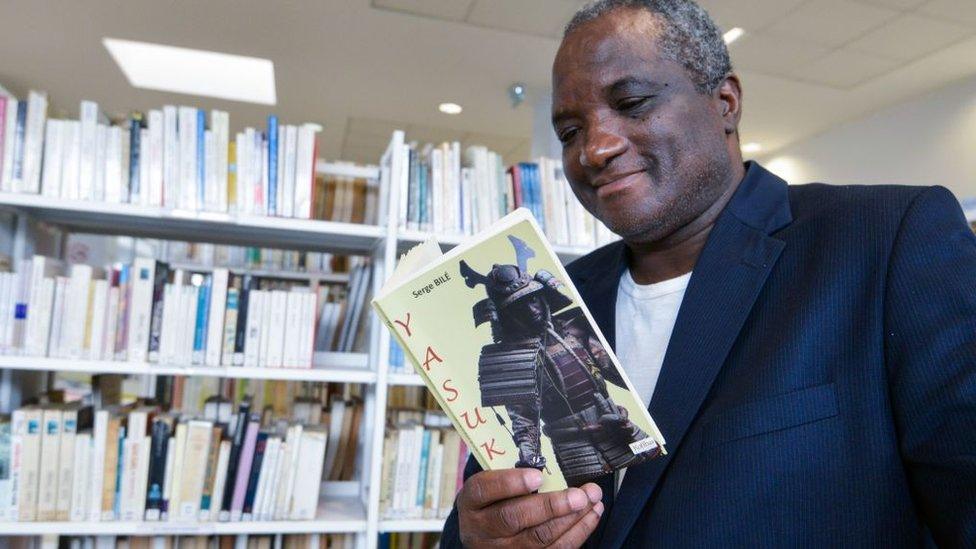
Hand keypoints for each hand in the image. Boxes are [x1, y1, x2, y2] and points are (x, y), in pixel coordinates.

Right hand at [458, 468, 603, 547]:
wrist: (481, 536)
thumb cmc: (492, 502)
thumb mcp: (490, 486)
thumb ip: (510, 475)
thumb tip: (549, 464)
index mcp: (471, 502)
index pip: (484, 490)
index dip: (510, 483)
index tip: (537, 476)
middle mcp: (481, 529)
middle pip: (514, 518)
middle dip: (552, 505)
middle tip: (580, 494)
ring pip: (538, 538)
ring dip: (572, 519)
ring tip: (592, 500)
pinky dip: (577, 533)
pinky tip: (590, 515)